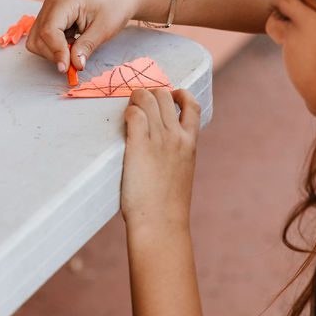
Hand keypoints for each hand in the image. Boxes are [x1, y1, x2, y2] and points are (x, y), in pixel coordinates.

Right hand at [27, 0, 137, 72]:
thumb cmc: (114, 7)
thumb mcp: (104, 29)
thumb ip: (86, 47)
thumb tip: (75, 64)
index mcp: (64, 1)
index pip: (49, 30)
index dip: (56, 51)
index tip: (67, 67)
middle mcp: (51, 4)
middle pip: (39, 37)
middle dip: (54, 54)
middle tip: (74, 62)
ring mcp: (48, 11)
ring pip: (37, 41)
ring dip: (53, 52)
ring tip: (74, 49)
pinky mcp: (49, 19)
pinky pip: (42, 40)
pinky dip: (54, 48)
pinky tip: (71, 44)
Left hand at [120, 89, 200, 228]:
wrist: (161, 222)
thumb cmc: (167, 204)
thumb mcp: (181, 172)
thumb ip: (176, 155)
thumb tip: (164, 150)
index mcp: (190, 142)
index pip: (192, 104)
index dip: (178, 94)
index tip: (165, 97)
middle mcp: (177, 136)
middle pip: (165, 95)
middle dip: (149, 93)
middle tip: (137, 103)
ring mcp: (159, 140)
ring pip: (148, 99)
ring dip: (135, 98)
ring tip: (127, 109)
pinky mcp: (139, 146)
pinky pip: (133, 114)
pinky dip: (127, 111)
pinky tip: (123, 121)